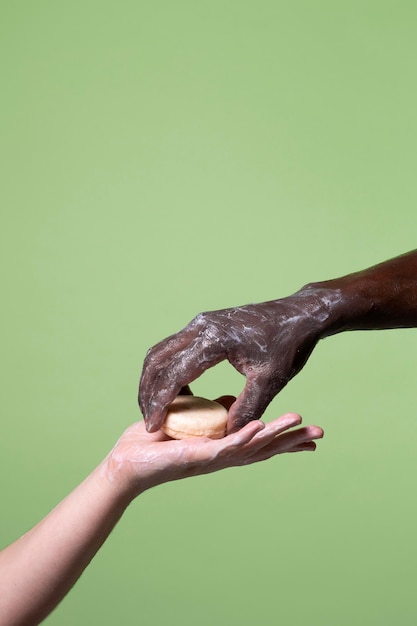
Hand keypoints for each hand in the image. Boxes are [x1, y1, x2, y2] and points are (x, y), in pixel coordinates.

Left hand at [104, 405, 323, 496]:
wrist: (128, 462)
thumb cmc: (155, 443)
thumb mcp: (191, 420)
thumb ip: (210, 410)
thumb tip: (226, 399)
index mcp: (223, 447)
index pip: (260, 443)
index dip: (285, 438)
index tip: (310, 434)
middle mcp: (223, 456)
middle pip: (264, 448)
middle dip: (292, 441)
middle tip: (321, 434)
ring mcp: (212, 458)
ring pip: (250, 447)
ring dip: (275, 435)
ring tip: (300, 422)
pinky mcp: (196, 458)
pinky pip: (223, 447)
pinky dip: (242, 438)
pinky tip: (258, 427)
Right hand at [139, 290, 334, 431]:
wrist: (300, 313)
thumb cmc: (289, 345)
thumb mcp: (270, 380)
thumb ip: (247, 408)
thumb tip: (227, 435)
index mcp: (214, 340)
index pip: (174, 373)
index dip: (160, 402)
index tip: (152, 425)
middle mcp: (200, 326)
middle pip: (158, 360)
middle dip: (147, 391)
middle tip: (147, 418)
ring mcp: (200, 323)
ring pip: (162, 351)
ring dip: (153, 379)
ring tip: (153, 407)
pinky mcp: (204, 325)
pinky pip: (174, 347)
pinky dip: (166, 369)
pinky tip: (175, 391)